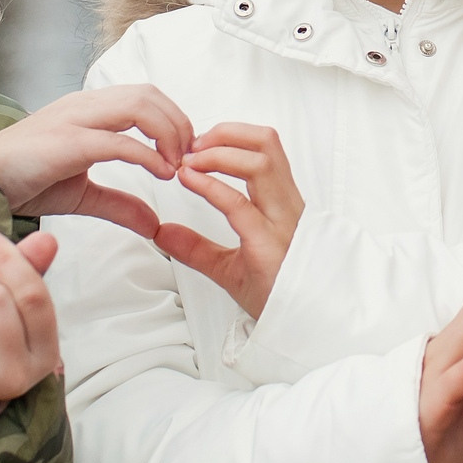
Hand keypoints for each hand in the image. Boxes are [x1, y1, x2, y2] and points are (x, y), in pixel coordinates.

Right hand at [0, 84, 192, 238]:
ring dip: (169, 133)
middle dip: (180, 123)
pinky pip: (118, 140)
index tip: (187, 154)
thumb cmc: (24, 182)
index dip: (175, 119)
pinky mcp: (66, 142)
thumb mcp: (82, 195)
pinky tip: (162, 173)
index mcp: (89, 110)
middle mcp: (84, 106)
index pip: (145, 96)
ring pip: (139, 106)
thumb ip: (119, 204)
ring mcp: (74, 119)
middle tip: (190, 159)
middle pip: (149, 95)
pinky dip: (148, 155)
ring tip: (177, 165)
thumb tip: (154, 224)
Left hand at [153, 124, 303, 318]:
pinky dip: (210, 186)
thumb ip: (196, 247)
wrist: (300, 329)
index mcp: (282, 204)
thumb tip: (162, 232)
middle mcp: (286, 206)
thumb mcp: (229, 267)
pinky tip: (189, 181)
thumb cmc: (275, 295)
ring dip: (219, 152)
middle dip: (226, 133)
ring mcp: (281, 223)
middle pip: (267, 143)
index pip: (265, 148)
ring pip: (260, 161)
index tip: (196, 145)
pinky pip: (240, 205)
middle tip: (191, 145)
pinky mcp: (268, 244)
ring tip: (189, 160)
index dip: (230, 136)